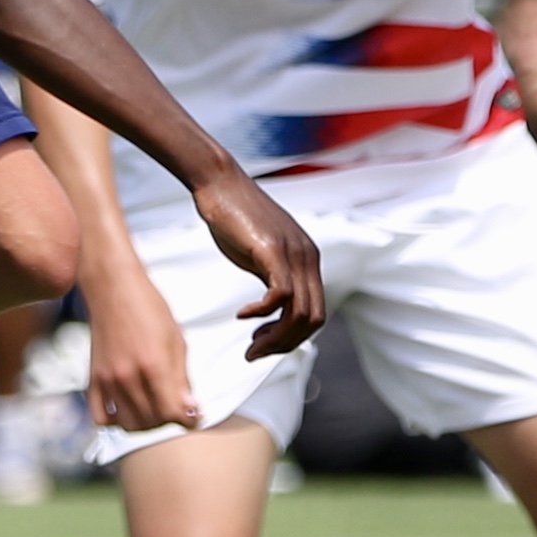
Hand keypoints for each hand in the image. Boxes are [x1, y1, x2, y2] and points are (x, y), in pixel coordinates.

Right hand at [76, 256, 200, 435]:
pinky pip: (101, 418)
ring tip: (156, 409)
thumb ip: (182, 379)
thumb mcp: (177, 340)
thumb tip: (191, 409)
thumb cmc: (149, 308)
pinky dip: (116, 422)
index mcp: (154, 365)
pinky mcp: (93, 379)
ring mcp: (108, 380)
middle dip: (170, 420)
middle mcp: (128, 377)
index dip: (189, 419)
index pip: (172, 413)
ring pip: (129, 424)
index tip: (195, 416)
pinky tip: (129, 409)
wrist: (114, 288)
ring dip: (147, 424)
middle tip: (176, 408)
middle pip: (152, 422)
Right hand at [191, 169, 324, 361]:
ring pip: (300, 312)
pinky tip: (241, 315)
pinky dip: (262, 313)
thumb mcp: (261, 254)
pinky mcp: (272, 250)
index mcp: (308, 260)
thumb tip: (273, 306)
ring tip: (251, 346)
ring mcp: (293, 253)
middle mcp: (308, 257)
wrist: (220, 183)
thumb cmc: (234, 218)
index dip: (292, 337)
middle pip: (314, 319)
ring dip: (275, 337)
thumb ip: (273, 277)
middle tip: (256, 353)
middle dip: (286, 344)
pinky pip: (280, 295)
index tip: (263, 343)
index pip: (316, 313)